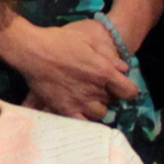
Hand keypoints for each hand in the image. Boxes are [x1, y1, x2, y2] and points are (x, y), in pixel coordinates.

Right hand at [0, 18, 134, 121]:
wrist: (34, 50)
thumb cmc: (62, 41)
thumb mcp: (90, 40)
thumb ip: (110, 56)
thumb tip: (124, 69)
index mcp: (105, 73)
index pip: (130, 92)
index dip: (129, 90)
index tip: (123, 87)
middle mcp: (96, 91)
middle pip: (114, 102)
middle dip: (111, 95)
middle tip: (101, 88)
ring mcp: (80, 103)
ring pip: (100, 114)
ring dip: (98, 107)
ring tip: (90, 100)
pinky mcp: (64, 109)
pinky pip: (81, 123)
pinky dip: (84, 119)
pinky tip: (80, 112)